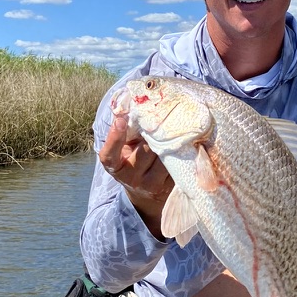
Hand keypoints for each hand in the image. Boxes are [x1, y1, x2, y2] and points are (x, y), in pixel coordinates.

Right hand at [99, 112, 172, 235]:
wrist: (145, 193)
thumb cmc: (133, 160)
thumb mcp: (124, 148)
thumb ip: (127, 131)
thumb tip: (132, 102)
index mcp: (116, 166)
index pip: (110, 155)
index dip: (115, 137)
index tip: (120, 120)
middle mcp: (132, 178)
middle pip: (147, 150)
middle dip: (155, 133)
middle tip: (163, 117)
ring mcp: (152, 185)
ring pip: (165, 157)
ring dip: (172, 142)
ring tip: (176, 128)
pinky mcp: (169, 188)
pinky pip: (178, 165)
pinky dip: (183, 152)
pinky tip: (186, 142)